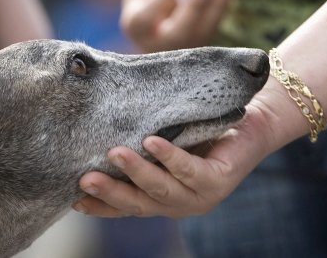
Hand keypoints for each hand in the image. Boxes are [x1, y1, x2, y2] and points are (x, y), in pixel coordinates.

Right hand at [72, 104, 276, 217]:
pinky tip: (152, 142)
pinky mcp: (218, 181)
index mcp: (163, 196)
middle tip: (84, 180)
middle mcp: (178, 203)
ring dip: (136, 173)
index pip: (127, 206)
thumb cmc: (203, 126)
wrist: (253, 121)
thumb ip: (138, 139)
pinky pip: (188, 170)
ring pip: (161, 189)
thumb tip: (97, 120)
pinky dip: (168, 156)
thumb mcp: (165, 136)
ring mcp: (199, 195)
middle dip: (111, 193)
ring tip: (114, 153)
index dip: (101, 206)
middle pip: (139, 204)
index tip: (73, 198)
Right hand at [120, 0, 231, 52]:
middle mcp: (156, 43)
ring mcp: (180, 48)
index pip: (145, 17)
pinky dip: (220, 7)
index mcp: (135, 25)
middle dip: (193, 8)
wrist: (165, 7)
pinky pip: (211, 29)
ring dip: (214, 7)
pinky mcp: (198, 45)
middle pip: (176, 34)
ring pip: (200, 34)